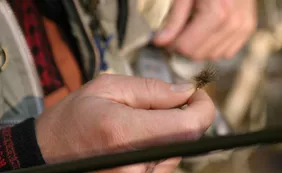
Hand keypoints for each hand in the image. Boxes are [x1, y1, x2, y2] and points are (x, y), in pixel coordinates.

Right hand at [35, 74, 214, 172]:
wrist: (48, 151)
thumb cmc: (74, 118)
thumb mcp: (108, 88)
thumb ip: (151, 89)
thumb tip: (186, 91)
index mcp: (125, 132)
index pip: (188, 127)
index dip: (202, 108)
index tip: (196, 96)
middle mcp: (134, 163)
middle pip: (185, 139)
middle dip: (181, 116)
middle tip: (158, 105)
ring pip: (176, 151)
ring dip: (167, 133)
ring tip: (138, 124)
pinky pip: (163, 163)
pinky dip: (159, 147)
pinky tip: (136, 140)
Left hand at [153, 0, 256, 60]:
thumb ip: (174, 19)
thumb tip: (160, 42)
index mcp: (217, 14)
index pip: (187, 48)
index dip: (173, 43)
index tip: (168, 34)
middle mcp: (234, 24)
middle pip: (199, 54)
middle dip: (186, 45)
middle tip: (181, 28)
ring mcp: (243, 27)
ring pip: (213, 56)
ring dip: (200, 46)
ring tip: (196, 24)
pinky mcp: (248, 29)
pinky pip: (227, 52)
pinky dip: (214, 45)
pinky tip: (209, 29)